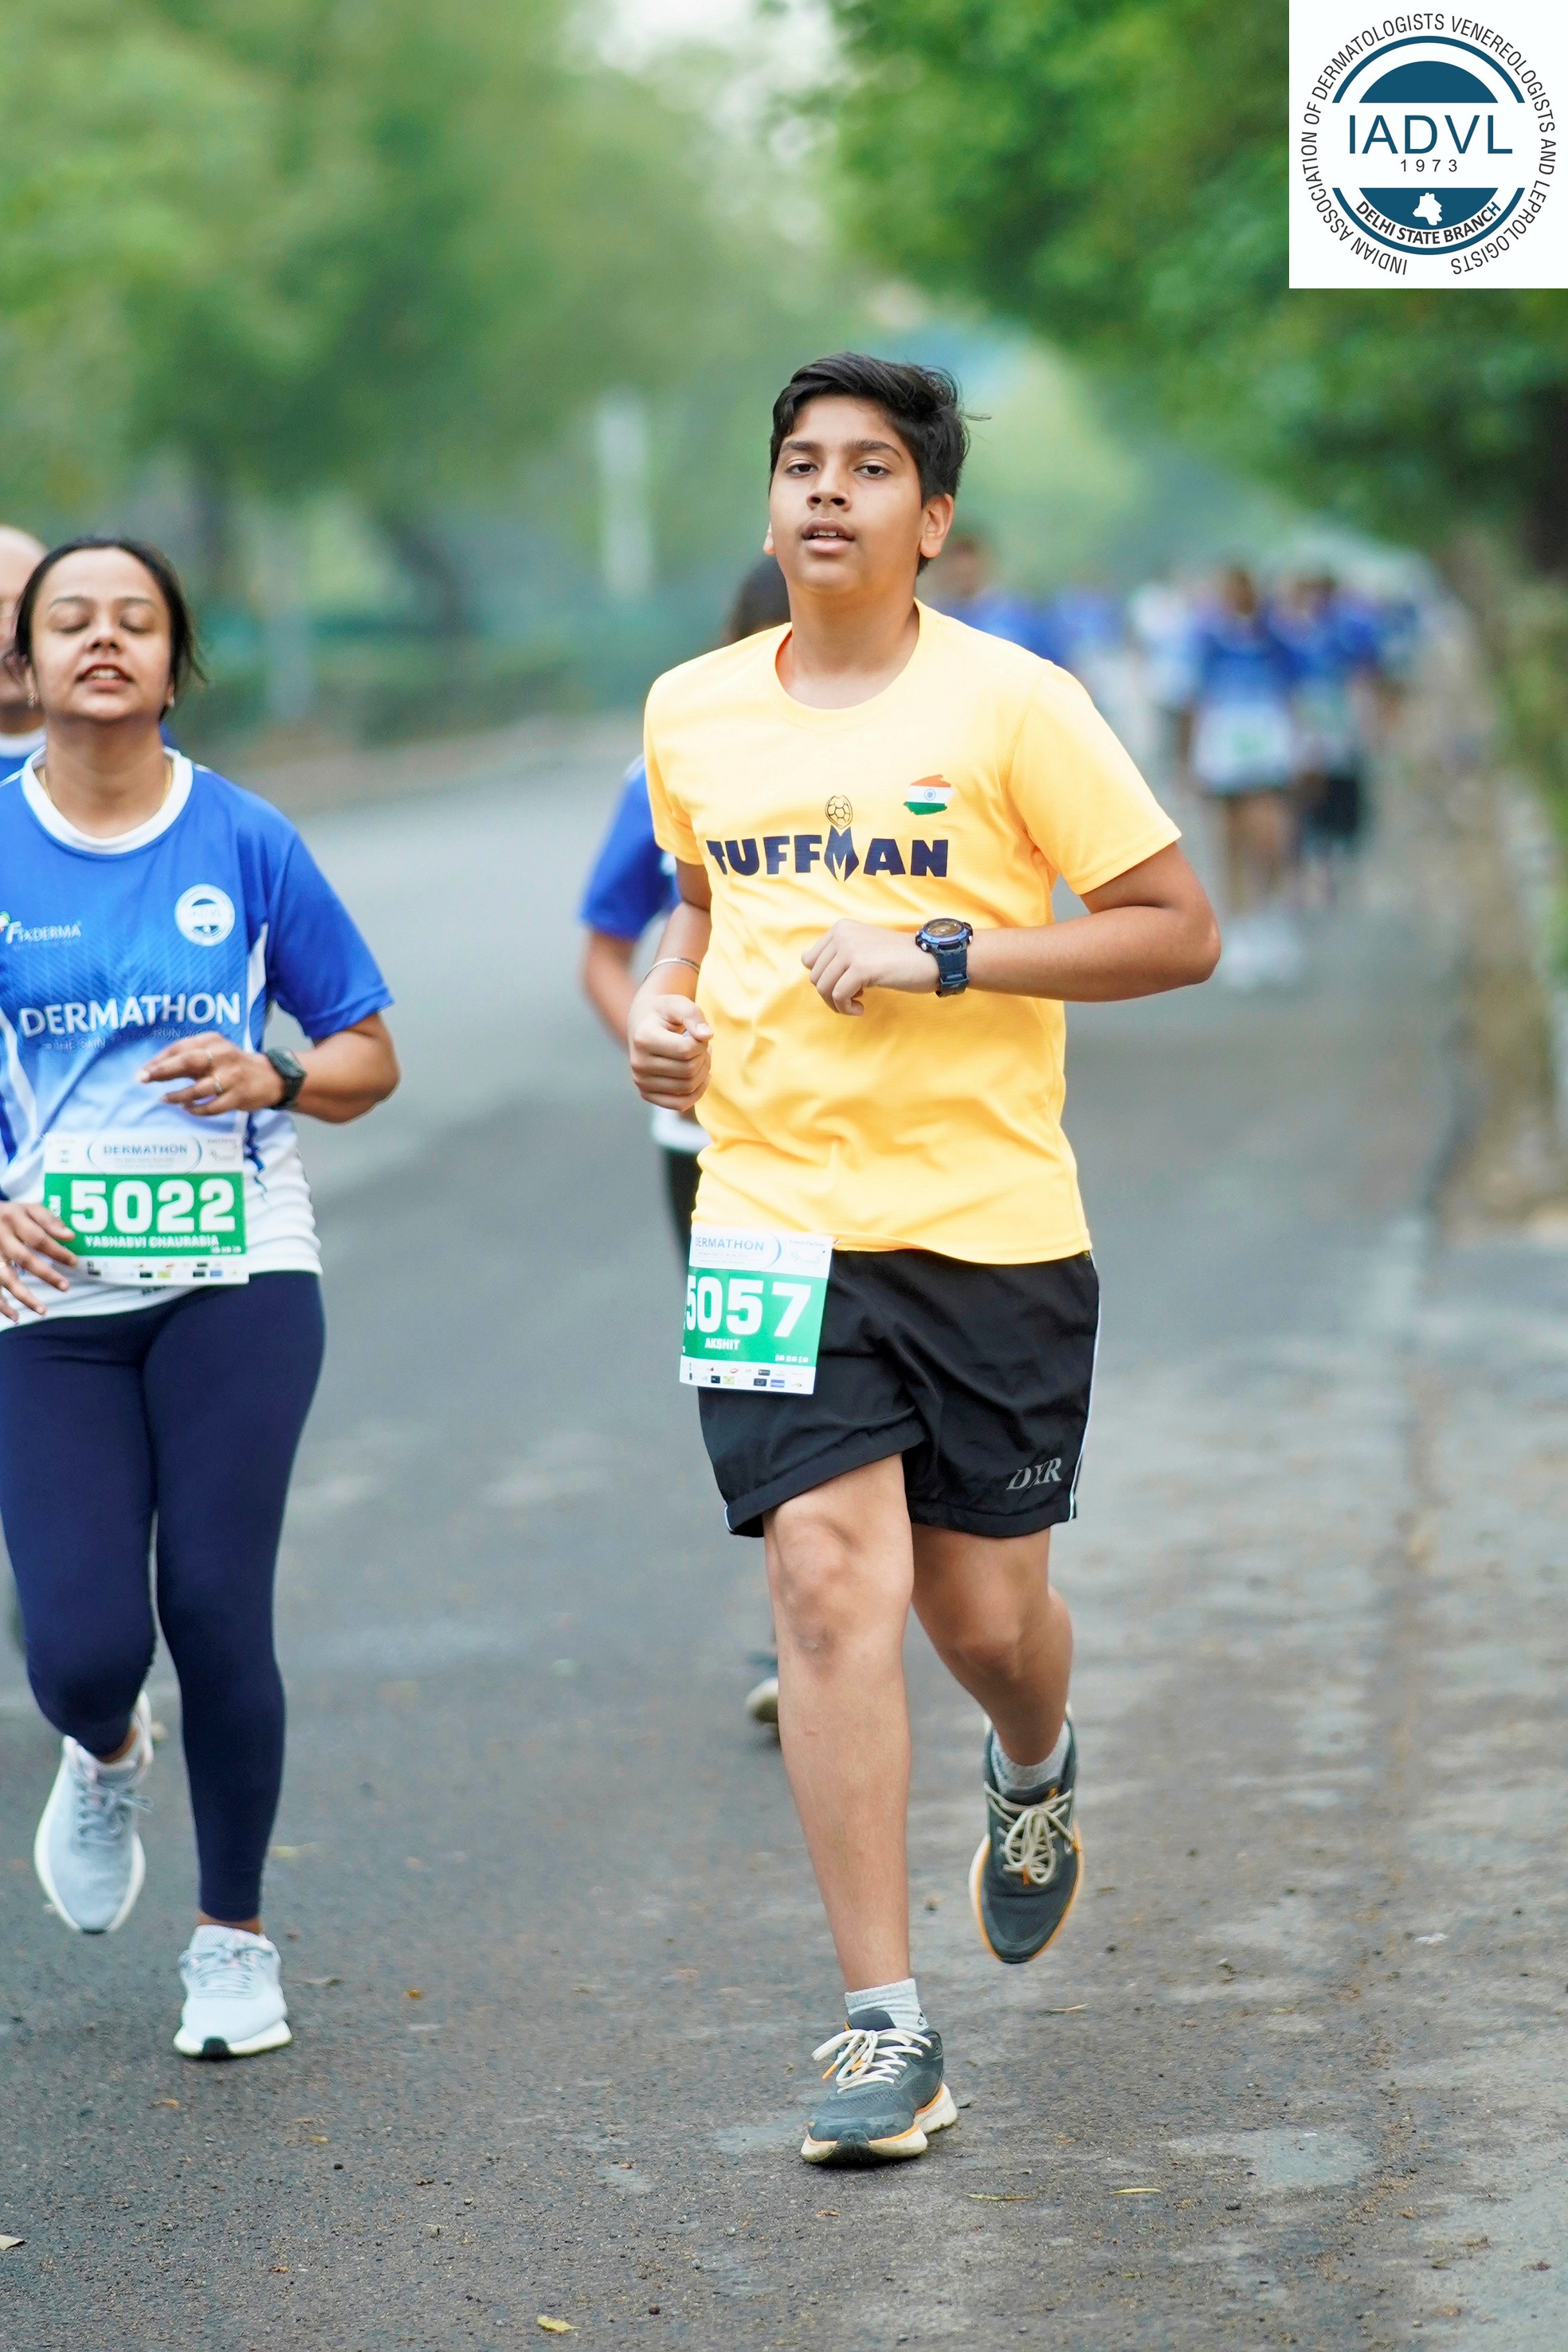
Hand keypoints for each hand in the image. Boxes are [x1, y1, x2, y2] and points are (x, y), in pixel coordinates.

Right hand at [0, 1199, 75, 1321]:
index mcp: (13, 1219)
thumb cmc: (11, 1214)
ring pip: (6, 1278)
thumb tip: (71, 1236)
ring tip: (43, 1311)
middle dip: (45, 1274)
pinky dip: (2, 1305)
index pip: (38, 1238)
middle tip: (66, 1287)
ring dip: (24, 1296)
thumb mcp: (28, 1208)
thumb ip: (49, 1220)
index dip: (56, 1251)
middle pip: (23, 1258)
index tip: (74, 1263)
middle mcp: (0, 1238)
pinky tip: (16, 1317)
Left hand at [140, 1032, 285, 1116]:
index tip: (143, 1070)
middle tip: (143, 1079)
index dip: (159, 1059)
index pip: (180, 1047)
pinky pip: (212, 1106)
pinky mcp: (238, 1096)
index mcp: (213, 1041)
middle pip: (187, 1061)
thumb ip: (188, 1059)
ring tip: (165, 1099)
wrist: (269, 1078)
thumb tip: (154, 1069)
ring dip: (178, 1095)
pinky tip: (187, 1109)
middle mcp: (222, 1055)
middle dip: (162, 1071)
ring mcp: (231, 1076)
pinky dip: (196, 1109)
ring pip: (199, 1088)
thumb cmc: (232, 1065)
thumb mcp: (213, 1054)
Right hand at [629, 992, 711, 1111]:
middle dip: (703, 1057)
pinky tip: (702, 1076)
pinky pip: (680, 1104)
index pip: (686, 1051)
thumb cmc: (664, 1012)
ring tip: (699, 1056)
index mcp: (643, 1038)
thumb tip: (707, 1036)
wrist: (643, 1023)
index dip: (702, 1043)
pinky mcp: (647, 1094)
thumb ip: (693, 1015)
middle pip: (689, 1070)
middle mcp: (638, 1063)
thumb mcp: (679, 1004)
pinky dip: (697, 1093)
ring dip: (703, 1072)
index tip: (699, 1033)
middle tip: (702, 1045)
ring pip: (688, 1087)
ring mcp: (640, 1081)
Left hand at [802, 921, 936, 1015]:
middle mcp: (842, 935)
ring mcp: (850, 950)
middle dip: (830, 994)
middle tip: (853, 997)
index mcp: (841, 928)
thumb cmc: (900, 959)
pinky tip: (861, 1008)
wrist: (931, 958)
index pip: (810, 960)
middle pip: (815, 976)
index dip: (825, 978)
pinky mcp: (860, 967)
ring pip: (823, 988)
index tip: (844, 984)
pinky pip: (838, 996)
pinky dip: (846, 1008)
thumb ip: (840, 956)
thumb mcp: (864, 948)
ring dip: (838, 1003)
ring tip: (857, 1003)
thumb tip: (816, 979)